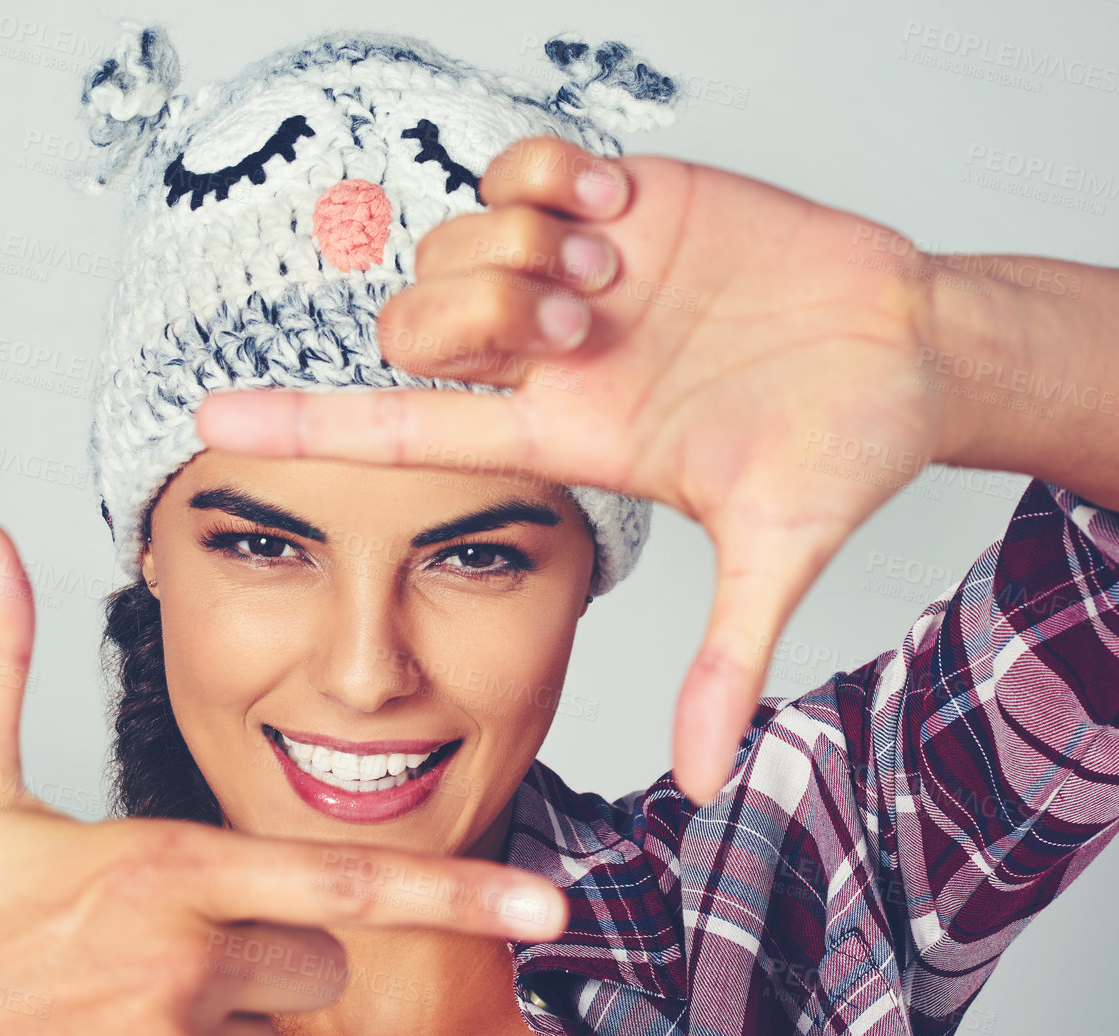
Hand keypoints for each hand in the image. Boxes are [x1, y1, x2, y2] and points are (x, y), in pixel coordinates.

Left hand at [193, 140, 949, 805]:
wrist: (911, 346)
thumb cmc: (843, 446)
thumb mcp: (778, 552)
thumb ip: (725, 662)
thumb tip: (700, 786)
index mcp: (560, 434)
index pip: (400, 432)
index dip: (303, 428)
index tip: (206, 425)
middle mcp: (546, 356)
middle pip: (414, 323)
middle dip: (472, 313)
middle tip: (583, 320)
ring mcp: (576, 273)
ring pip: (459, 238)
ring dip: (526, 249)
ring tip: (620, 269)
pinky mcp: (619, 198)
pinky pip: (522, 166)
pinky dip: (550, 177)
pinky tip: (619, 205)